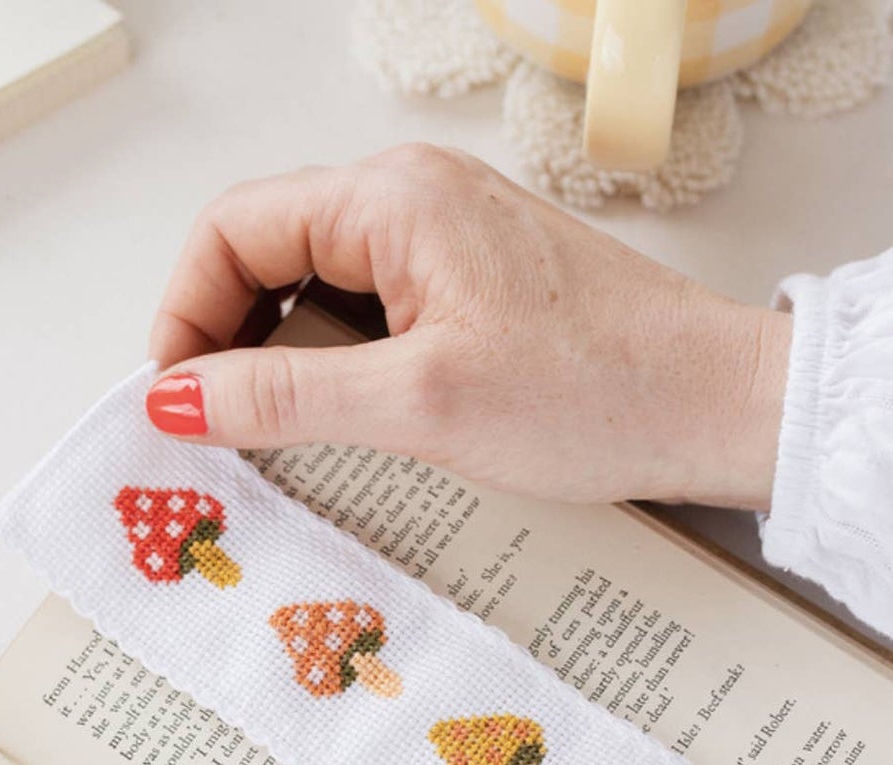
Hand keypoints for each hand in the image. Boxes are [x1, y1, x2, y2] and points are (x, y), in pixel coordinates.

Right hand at [148, 145, 789, 510]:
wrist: (716, 407)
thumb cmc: (594, 392)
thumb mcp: (415, 403)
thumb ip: (283, 397)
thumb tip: (175, 397)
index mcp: (391, 199)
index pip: (234, 229)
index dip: (186, 313)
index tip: (177, 398)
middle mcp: (411, 199)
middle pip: (267, 252)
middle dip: (229, 340)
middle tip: (223, 431)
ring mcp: (443, 240)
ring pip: (316, 288)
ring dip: (284, 360)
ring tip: (286, 437)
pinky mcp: (468, 285)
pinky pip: (367, 311)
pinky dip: (336, 365)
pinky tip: (348, 423)